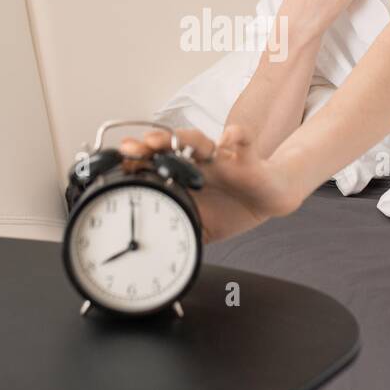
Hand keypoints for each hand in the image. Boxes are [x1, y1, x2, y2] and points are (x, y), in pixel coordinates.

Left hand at [120, 125, 303, 243]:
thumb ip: (180, 233)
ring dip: (181, 139)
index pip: (157, 166)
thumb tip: (156, 253)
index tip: (119, 164)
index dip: (138, 163)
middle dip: (150, 146)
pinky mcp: (246, 158)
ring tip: (164, 140)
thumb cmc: (234, 209)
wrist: (269, 199)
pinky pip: (243, 141)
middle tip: (132, 148)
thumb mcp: (203, 228)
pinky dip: (236, 137)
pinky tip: (227, 139)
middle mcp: (199, 164)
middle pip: (170, 149)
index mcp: (186, 179)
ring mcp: (221, 159)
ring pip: (199, 142)